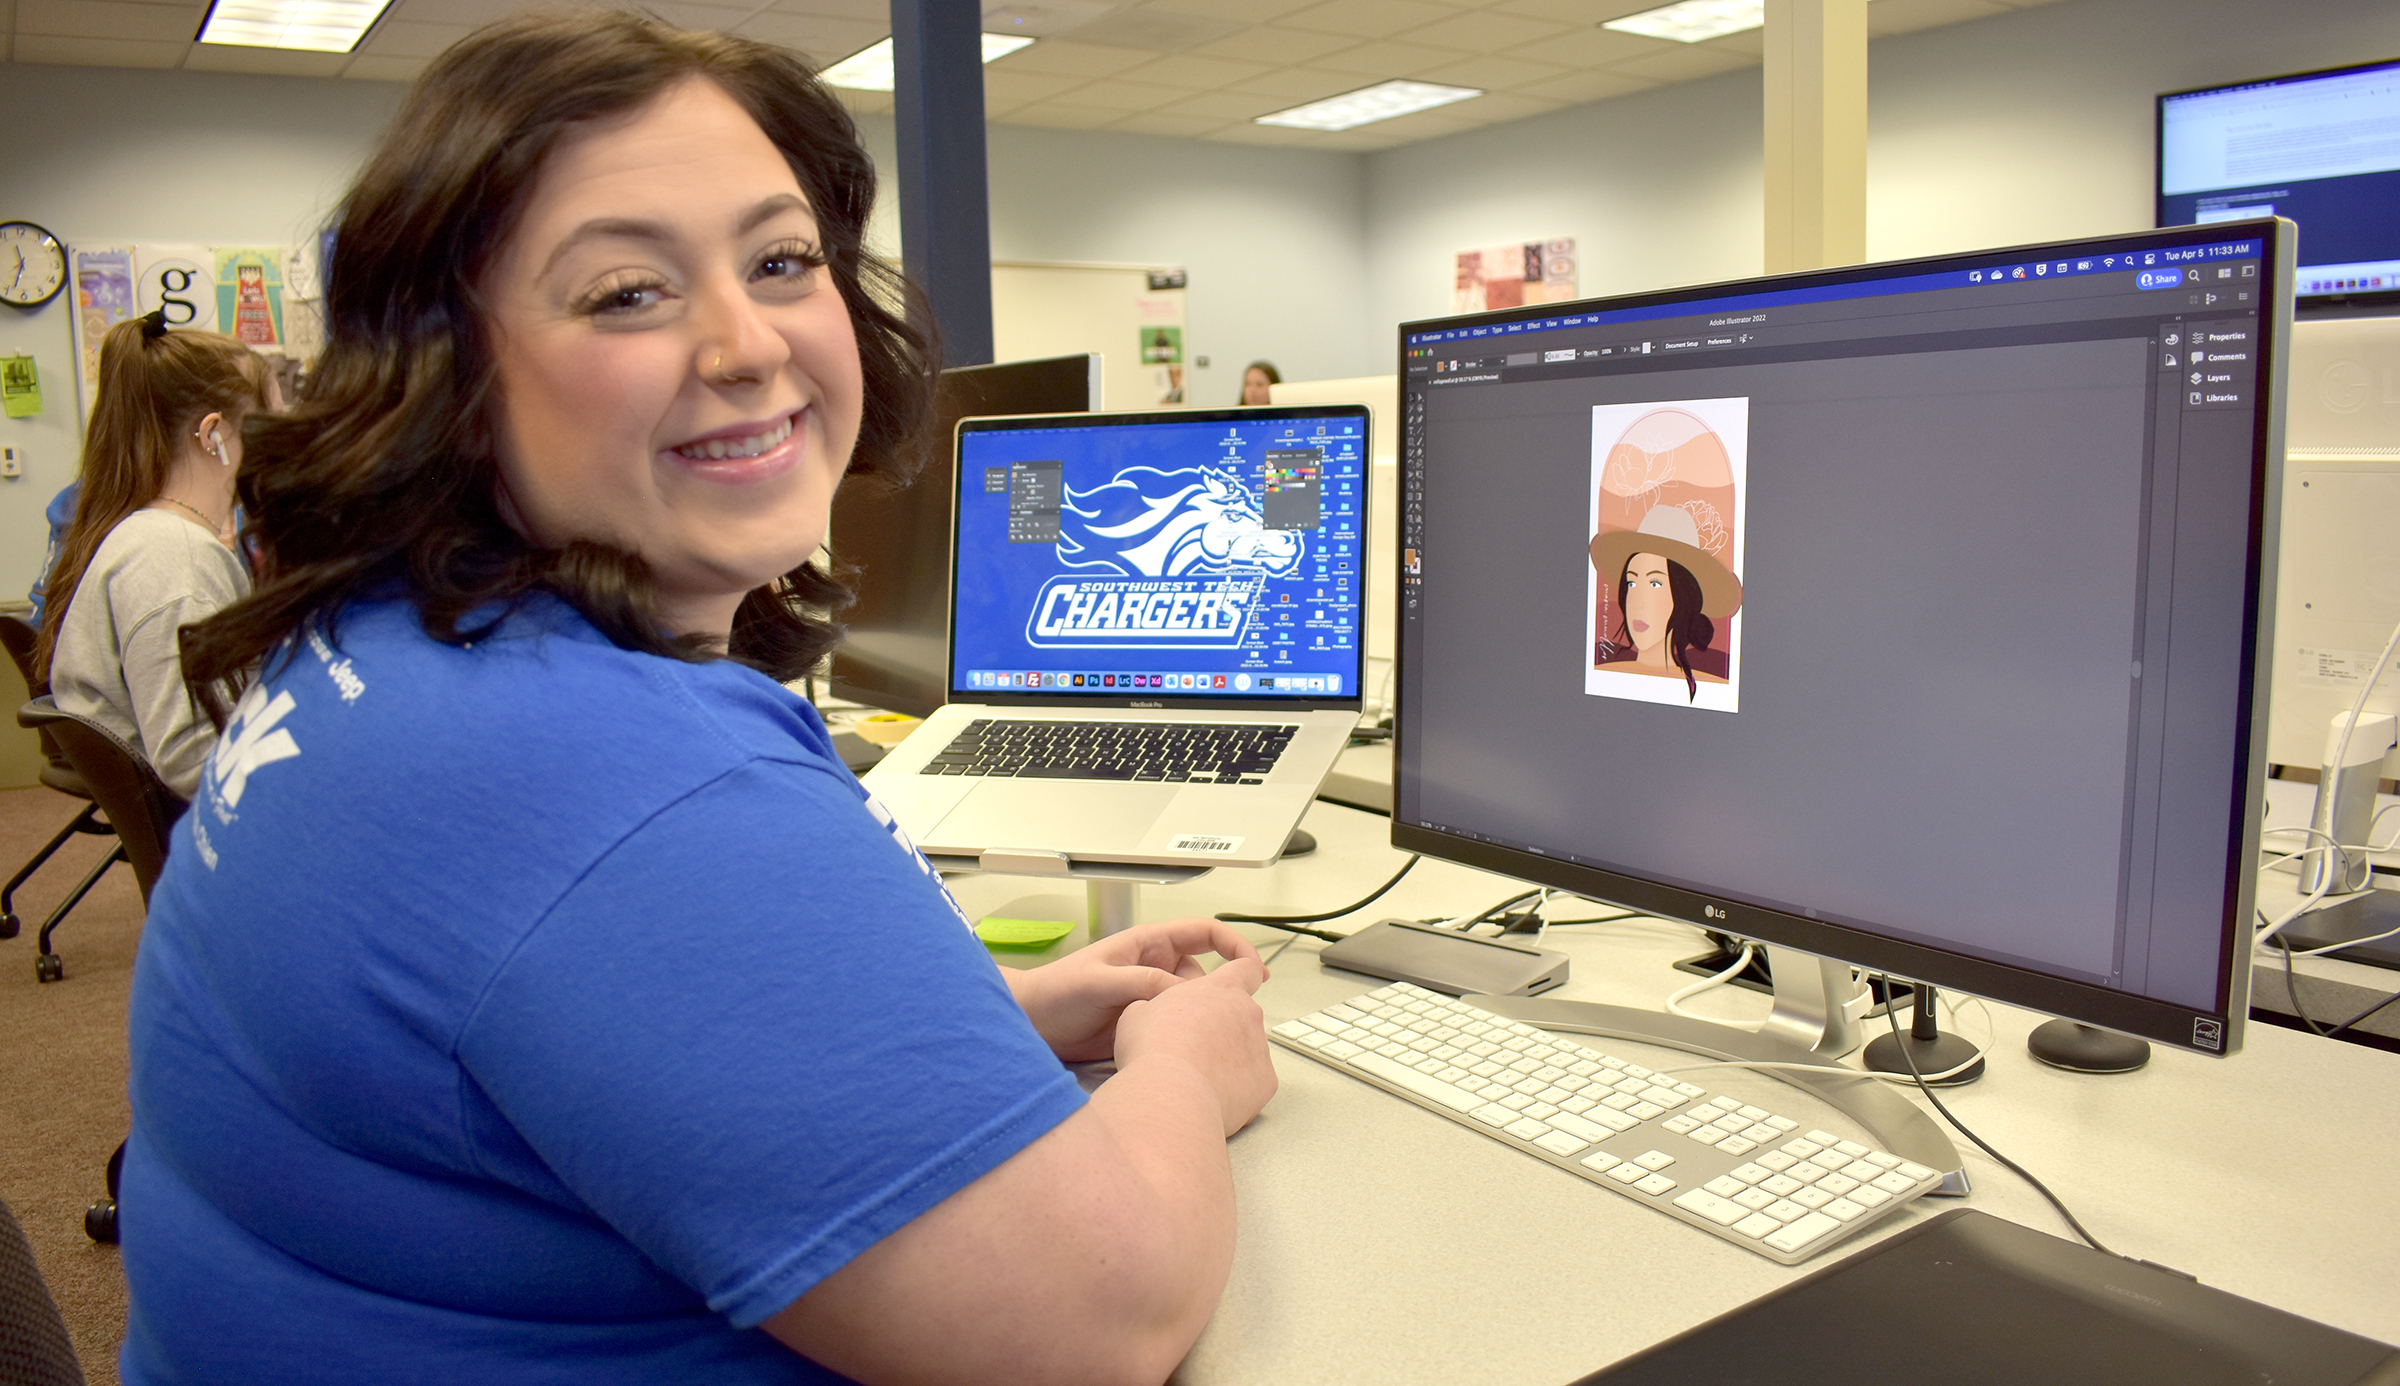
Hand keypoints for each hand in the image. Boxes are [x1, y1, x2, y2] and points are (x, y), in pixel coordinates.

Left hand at [1007, 918, 1264, 1062]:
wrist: (1029, 1025)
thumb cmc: (1055, 992)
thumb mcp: (1098, 982)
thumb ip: (1139, 983)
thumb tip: (1181, 993)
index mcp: (1148, 945)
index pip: (1204, 934)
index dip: (1234, 944)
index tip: (1253, 965)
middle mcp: (1154, 970)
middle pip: (1207, 973)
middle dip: (1226, 988)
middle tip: (1243, 1010)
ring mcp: (1151, 999)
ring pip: (1194, 1004)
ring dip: (1205, 1016)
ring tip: (1211, 1034)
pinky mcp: (1144, 1027)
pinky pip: (1177, 1028)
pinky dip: (1189, 1037)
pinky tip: (1192, 1049)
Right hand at [1112, 957, 1276, 1135]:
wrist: (1169, 1095)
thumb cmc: (1153, 1050)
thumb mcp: (1138, 1012)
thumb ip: (1157, 1005)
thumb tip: (1151, 1013)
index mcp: (1221, 989)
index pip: (1246, 968)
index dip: (1243, 973)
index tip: (1240, 982)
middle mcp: (1248, 1013)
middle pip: (1243, 1015)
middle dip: (1224, 1028)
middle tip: (1194, 1046)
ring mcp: (1260, 1048)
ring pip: (1248, 1050)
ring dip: (1229, 1059)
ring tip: (1196, 1075)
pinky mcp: (1265, 1082)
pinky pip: (1254, 1081)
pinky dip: (1237, 1088)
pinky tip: (1210, 1093)